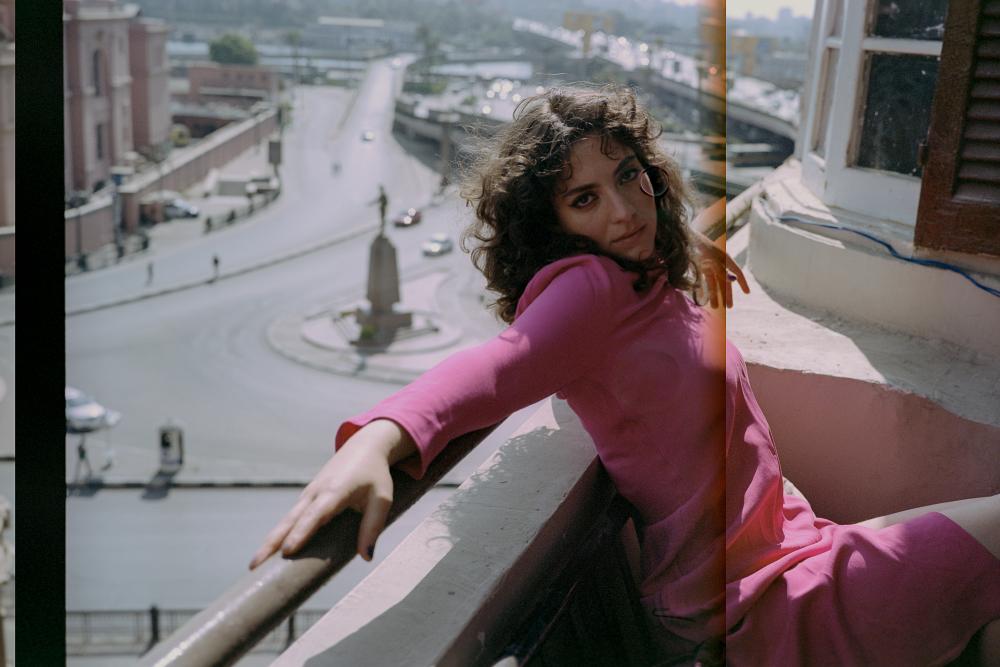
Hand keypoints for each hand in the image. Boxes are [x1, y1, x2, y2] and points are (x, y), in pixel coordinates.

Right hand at [249, 420, 412, 569]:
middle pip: (290, 520)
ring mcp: (308, 495)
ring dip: (270, 541)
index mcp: (335, 491)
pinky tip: (269, 553)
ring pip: (286, 520)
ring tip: (254, 565)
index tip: (287, 551)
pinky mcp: (307, 498)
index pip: (315, 515)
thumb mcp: (382, 499)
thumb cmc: (375, 474)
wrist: (364, 447)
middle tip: (254, 566)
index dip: (301, 533)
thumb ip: (373, 526)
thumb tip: (366, 557)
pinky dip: (278, 535)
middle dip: (272, 543)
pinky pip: (291, 519)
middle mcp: (316, 493)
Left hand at [692, 230, 749, 308]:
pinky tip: (705, 300)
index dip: (742, 283)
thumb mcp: (710, 259)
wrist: (681, 238)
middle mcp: (718, 262)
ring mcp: (709, 265)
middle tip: (730, 307)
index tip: (747, 293)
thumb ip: (721, 269)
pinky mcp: (700, 267)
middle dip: (727, 294)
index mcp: (724, 258)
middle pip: (725, 281)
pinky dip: (706, 289)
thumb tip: (734, 279)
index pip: (737, 272)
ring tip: (715, 307)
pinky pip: (705, 281)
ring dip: (715, 294)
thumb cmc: (697, 246)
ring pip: (714, 282)